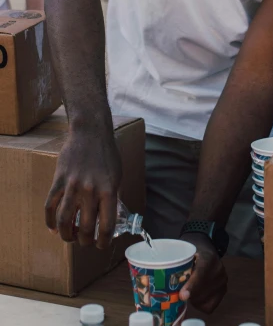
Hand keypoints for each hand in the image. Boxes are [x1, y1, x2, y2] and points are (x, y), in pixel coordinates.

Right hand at [45, 127, 121, 249]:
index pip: (107, 226)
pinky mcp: (59, 181)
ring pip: (65, 222)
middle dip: (85, 240)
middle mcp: (91, 191)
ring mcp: (73, 186)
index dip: (103, 241)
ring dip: (67, 235)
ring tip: (70, 237)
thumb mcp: (117, 175)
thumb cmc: (107, 153)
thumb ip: (114, 197)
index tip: (101, 245)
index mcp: (109, 190)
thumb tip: (113, 217)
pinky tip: (54, 228)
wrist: (90, 132)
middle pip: (85, 228)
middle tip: (85, 241)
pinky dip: (50, 221)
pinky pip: (50, 207)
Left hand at [179, 233, 227, 312]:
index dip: (192, 285)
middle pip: (202, 290)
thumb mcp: (185, 254)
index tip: (182, 295)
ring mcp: (223, 280)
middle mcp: (219, 269)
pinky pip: (209, 306)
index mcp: (208, 257)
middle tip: (179, 292)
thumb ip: (178, 266)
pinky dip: (200, 304)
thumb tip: (167, 282)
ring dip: (194, 299)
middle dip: (189, 294)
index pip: (201, 273)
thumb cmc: (191, 253)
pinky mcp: (223, 290)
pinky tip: (196, 296)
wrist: (206, 250)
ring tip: (189, 290)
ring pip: (204, 299)